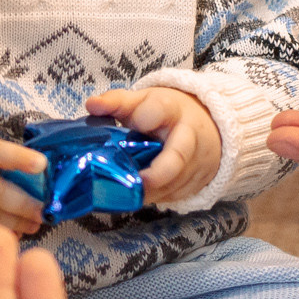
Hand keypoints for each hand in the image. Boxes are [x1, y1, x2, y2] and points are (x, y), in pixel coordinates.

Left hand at [86, 86, 221, 204]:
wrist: (208, 128)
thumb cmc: (167, 115)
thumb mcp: (144, 102)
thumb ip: (117, 102)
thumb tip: (91, 104)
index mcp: (172, 110)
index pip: (160, 110)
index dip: (145, 117)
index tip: (134, 123)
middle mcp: (189, 137)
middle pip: (177, 156)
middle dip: (156, 173)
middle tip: (135, 182)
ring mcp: (196, 162)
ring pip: (173, 184)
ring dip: (149, 191)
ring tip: (125, 191)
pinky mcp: (198, 183)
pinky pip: (174, 196)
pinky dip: (155, 197)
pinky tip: (139, 194)